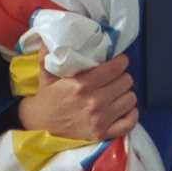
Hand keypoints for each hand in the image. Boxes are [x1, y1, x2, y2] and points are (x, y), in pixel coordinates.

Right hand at [17, 53, 136, 139]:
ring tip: (118, 91)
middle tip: (117, 76)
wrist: (40, 124)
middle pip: (125, 82)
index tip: (119, 60)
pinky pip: (129, 123)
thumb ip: (49, 53)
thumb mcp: (46, 72)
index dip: (121, 61)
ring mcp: (99, 120)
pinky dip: (131, 114)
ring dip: (126, 93)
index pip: (115, 68)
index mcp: (82, 84)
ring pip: (130, 99)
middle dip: (122, 76)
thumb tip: (50, 36)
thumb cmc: (47, 96)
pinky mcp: (102, 134)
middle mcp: (94, 102)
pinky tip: (126, 107)